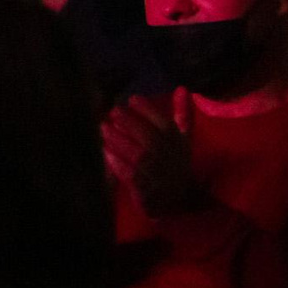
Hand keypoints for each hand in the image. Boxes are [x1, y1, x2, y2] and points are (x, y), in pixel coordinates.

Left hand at [103, 93, 205, 217]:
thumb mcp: (183, 139)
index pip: (165, 124)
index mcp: (178, 143)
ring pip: (137, 155)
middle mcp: (168, 157)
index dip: (149, 110)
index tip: (132, 99)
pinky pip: (128, 174)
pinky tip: (104, 151)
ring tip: (103, 127)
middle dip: (130, 123)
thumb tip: (182, 88)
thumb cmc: (177, 162)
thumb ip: (183, 114)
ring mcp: (157, 174)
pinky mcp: (145, 189)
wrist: (181, 198)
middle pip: (149, 137)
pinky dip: (116, 162)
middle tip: (113, 112)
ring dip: (119, 140)